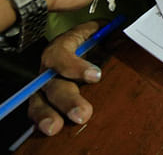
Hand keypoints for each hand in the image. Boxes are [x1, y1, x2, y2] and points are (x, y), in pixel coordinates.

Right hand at [27, 21, 103, 135]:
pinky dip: (42, 122)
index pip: (61, 54)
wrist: (95, 48)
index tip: (96, 76)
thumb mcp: (105, 32)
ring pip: (40, 101)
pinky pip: (39, 113)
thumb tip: (123, 41)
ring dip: (47, 115)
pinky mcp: (46, 101)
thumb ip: (112, 36)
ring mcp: (46, 86)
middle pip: (52, 83)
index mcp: (63, 46)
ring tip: (55, 127)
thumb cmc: (99, 41)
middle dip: (67, 100)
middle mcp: (51, 67)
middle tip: (82, 113)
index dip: (74, 66)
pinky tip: (50, 131)